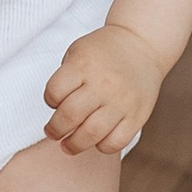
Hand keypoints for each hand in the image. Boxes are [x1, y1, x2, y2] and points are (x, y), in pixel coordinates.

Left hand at [43, 22, 161, 156]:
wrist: (142, 45)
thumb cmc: (103, 52)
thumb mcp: (77, 51)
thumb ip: (64, 78)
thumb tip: (55, 111)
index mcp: (83, 65)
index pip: (55, 92)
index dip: (49, 100)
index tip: (53, 102)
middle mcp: (103, 84)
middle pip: (70, 116)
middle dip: (55, 130)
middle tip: (53, 133)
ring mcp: (121, 101)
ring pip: (91, 134)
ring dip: (74, 145)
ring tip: (68, 146)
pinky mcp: (137, 116)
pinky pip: (116, 142)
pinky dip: (102, 147)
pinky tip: (96, 141)